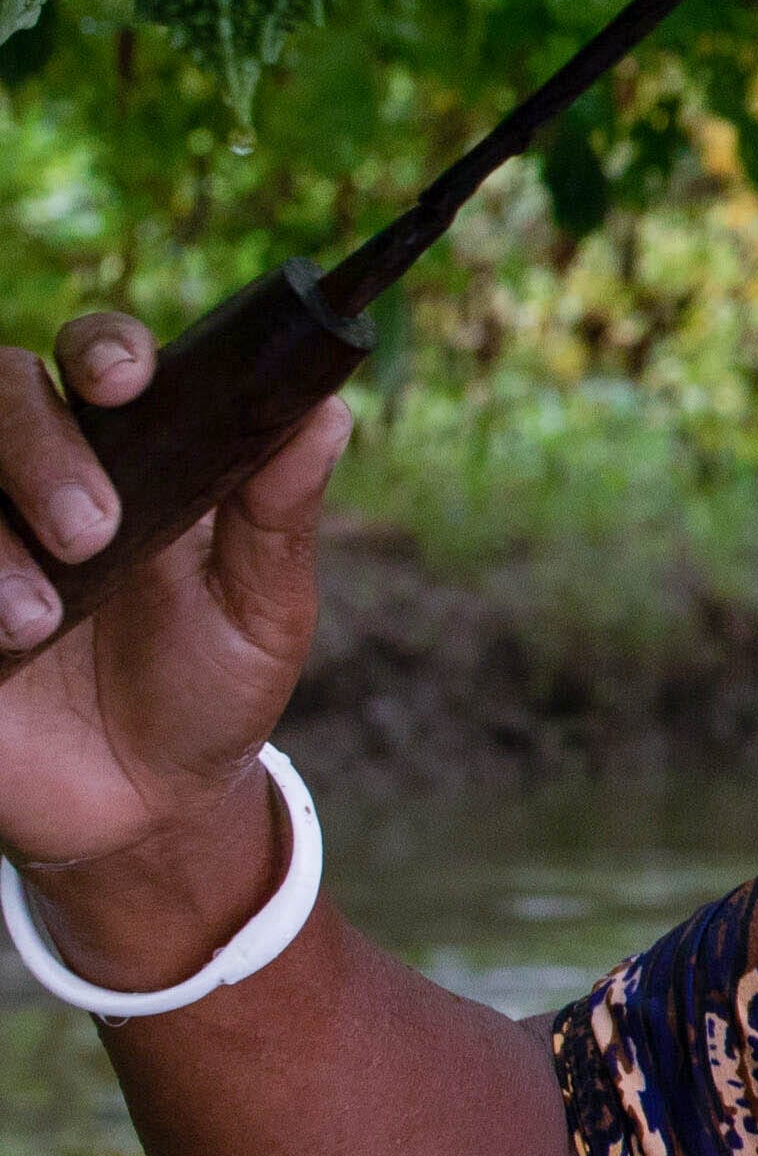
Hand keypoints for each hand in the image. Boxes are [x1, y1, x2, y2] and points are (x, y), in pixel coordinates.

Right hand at [0, 310, 348, 905]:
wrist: (145, 807)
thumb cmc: (212, 688)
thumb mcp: (261, 610)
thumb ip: (278, 515)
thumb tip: (327, 414)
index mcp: (130, 456)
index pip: (101, 360)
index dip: (105, 348)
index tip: (125, 379)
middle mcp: (34, 478)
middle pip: (2, 391)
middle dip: (39, 447)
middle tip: (91, 530)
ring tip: (39, 620)